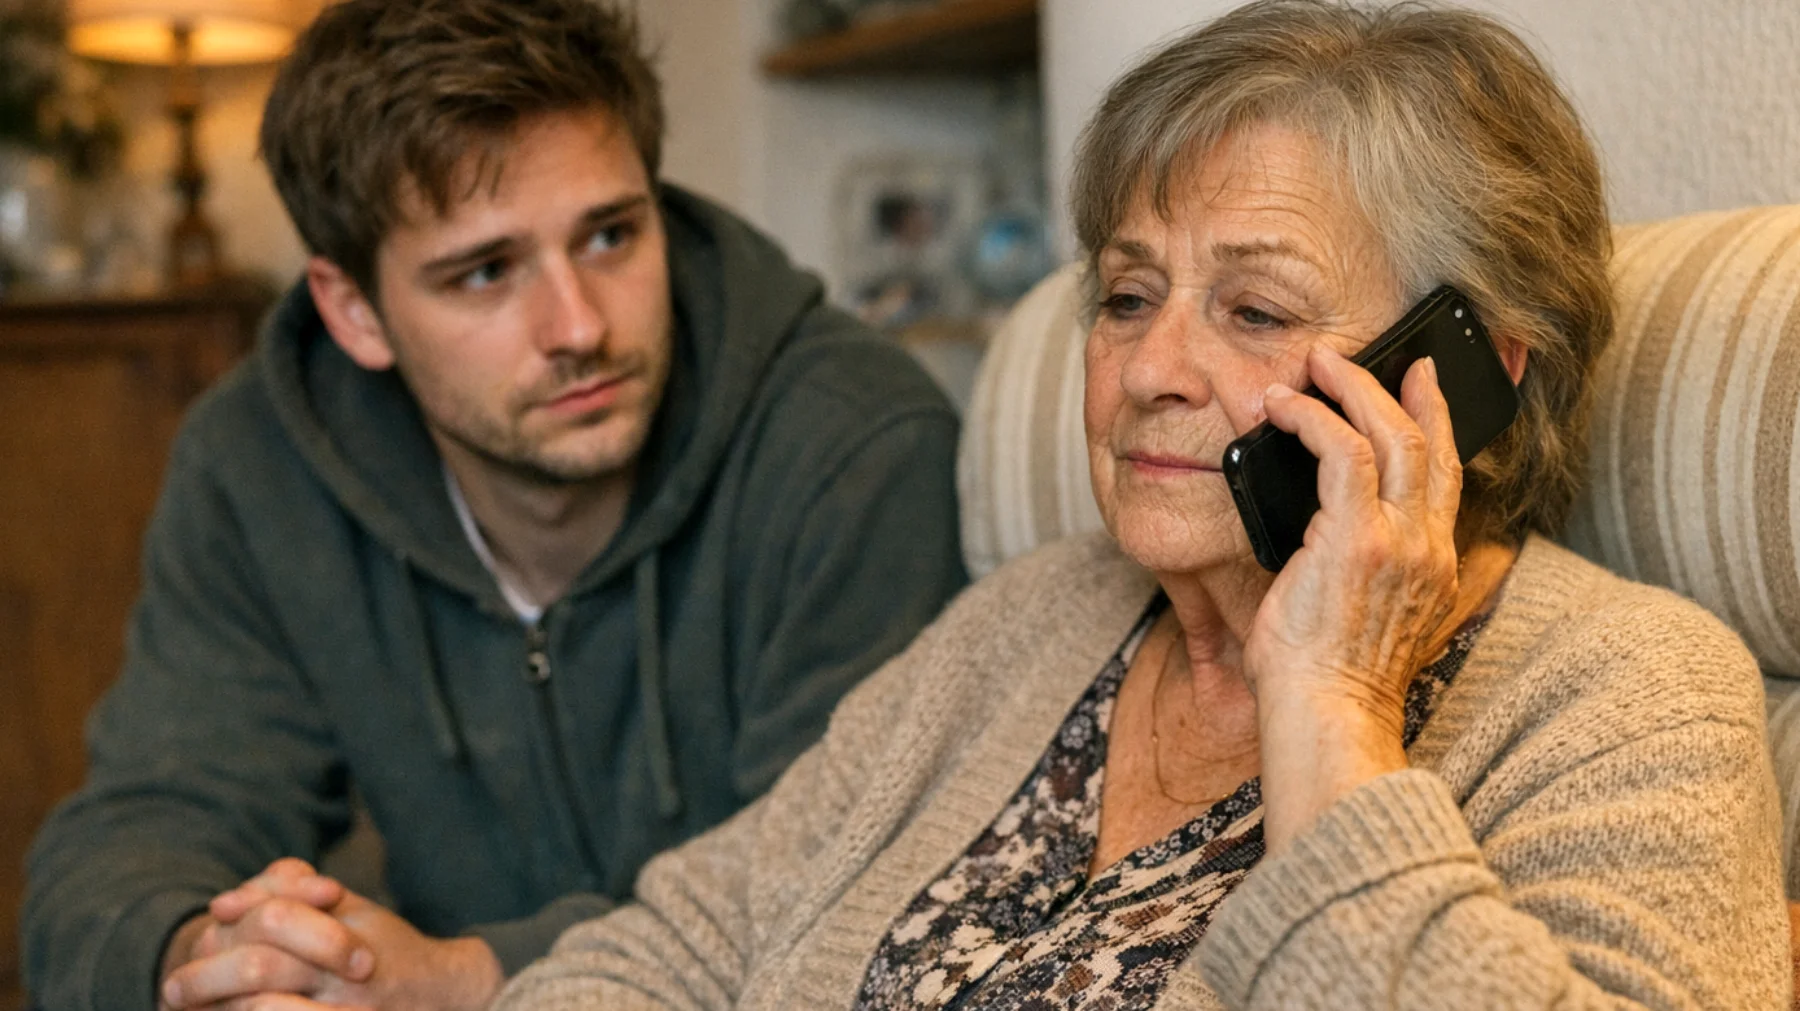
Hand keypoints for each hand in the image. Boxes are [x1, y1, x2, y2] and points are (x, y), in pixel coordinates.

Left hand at [163, 859, 501, 1010]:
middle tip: (172, 991)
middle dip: (204, 978)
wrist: (447, 997)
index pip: (274, 917)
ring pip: (263, 1009)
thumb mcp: (353, 909)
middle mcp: (345, 976)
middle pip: (259, 966)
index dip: (233, 920)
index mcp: (344, 933)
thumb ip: (295, 892)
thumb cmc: (389, 950)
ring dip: (223, 1010)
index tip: (207, 926)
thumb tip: (229, 900)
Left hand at [1244, 345, 1462, 852]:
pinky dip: (1313, 419)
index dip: (1438, 422)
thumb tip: (1330, 530)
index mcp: (1436, 566)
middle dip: (1396, 389)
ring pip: (1390, 437)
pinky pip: (1341, 452)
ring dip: (1350, 390)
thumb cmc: (1328, 677)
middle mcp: (1429, 548)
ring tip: (1314, 366)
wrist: (1327, 715)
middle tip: (1360, 357)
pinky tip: (1284, 409)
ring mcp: (1399, 542)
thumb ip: (1370, 570)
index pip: (1449, 476)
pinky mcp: (1357, 539)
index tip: (1421, 384)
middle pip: (1428, 443)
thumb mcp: (1368, 616)